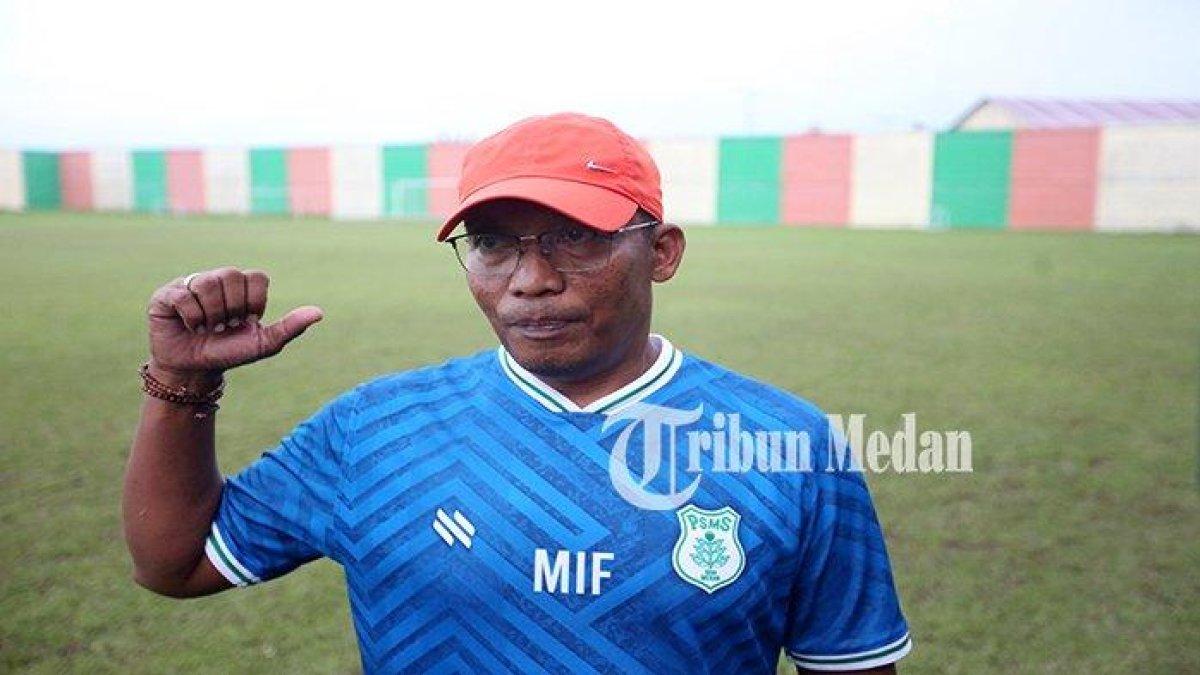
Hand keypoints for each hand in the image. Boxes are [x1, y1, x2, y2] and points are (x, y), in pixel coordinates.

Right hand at [146, 267, 323, 376]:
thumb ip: (290, 326)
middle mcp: (217, 279)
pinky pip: (184, 294)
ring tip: (208, 327)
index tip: (247, 321)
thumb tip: (319, 313)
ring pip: (207, 283)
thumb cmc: (231, 353)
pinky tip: (191, 326)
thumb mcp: (264, 343)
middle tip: (225, 326)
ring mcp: (191, 284)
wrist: (196, 371)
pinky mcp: (167, 294)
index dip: (254, 302)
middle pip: (232, 276)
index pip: (257, 277)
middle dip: (232, 309)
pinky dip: (192, 316)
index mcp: (241, 286)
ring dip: (212, 314)